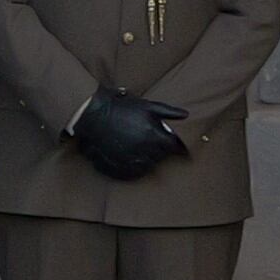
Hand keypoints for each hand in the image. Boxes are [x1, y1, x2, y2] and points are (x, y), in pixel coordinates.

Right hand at [69, 90, 190, 181]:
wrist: (93, 114)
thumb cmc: (122, 108)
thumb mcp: (147, 106)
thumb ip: (168, 111)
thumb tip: (186, 115)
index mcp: (154, 135)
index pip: (173, 147)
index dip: (176, 147)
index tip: (179, 148)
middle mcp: (145, 150)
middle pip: (161, 158)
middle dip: (161, 152)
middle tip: (156, 146)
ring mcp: (131, 159)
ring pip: (148, 166)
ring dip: (149, 161)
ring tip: (144, 152)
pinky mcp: (118, 165)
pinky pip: (133, 173)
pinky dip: (136, 169)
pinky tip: (133, 160)